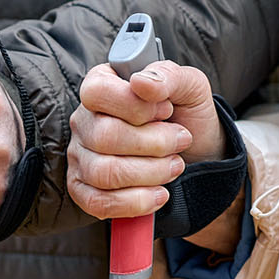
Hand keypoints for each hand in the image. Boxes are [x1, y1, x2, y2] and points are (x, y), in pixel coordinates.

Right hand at [67, 60, 219, 220]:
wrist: (198, 154)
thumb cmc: (187, 116)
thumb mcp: (189, 87)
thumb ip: (168, 76)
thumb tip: (141, 83)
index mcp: (101, 86)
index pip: (97, 93)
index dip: (136, 106)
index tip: (166, 110)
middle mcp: (84, 121)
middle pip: (104, 137)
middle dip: (154, 144)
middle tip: (180, 142)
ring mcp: (80, 157)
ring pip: (104, 172)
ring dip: (150, 174)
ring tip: (174, 167)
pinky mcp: (83, 189)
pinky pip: (97, 202)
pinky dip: (134, 202)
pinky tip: (158, 194)